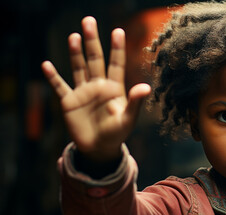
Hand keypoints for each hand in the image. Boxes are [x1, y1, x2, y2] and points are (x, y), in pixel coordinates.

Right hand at [41, 16, 150, 161]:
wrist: (99, 148)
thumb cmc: (117, 134)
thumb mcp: (127, 119)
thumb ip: (135, 103)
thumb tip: (146, 87)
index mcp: (114, 88)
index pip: (116, 64)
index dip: (117, 48)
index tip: (118, 31)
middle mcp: (98, 86)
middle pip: (95, 59)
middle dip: (92, 41)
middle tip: (89, 21)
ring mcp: (83, 92)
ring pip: (78, 68)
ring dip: (75, 53)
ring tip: (74, 36)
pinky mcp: (69, 102)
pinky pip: (60, 87)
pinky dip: (53, 77)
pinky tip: (46, 65)